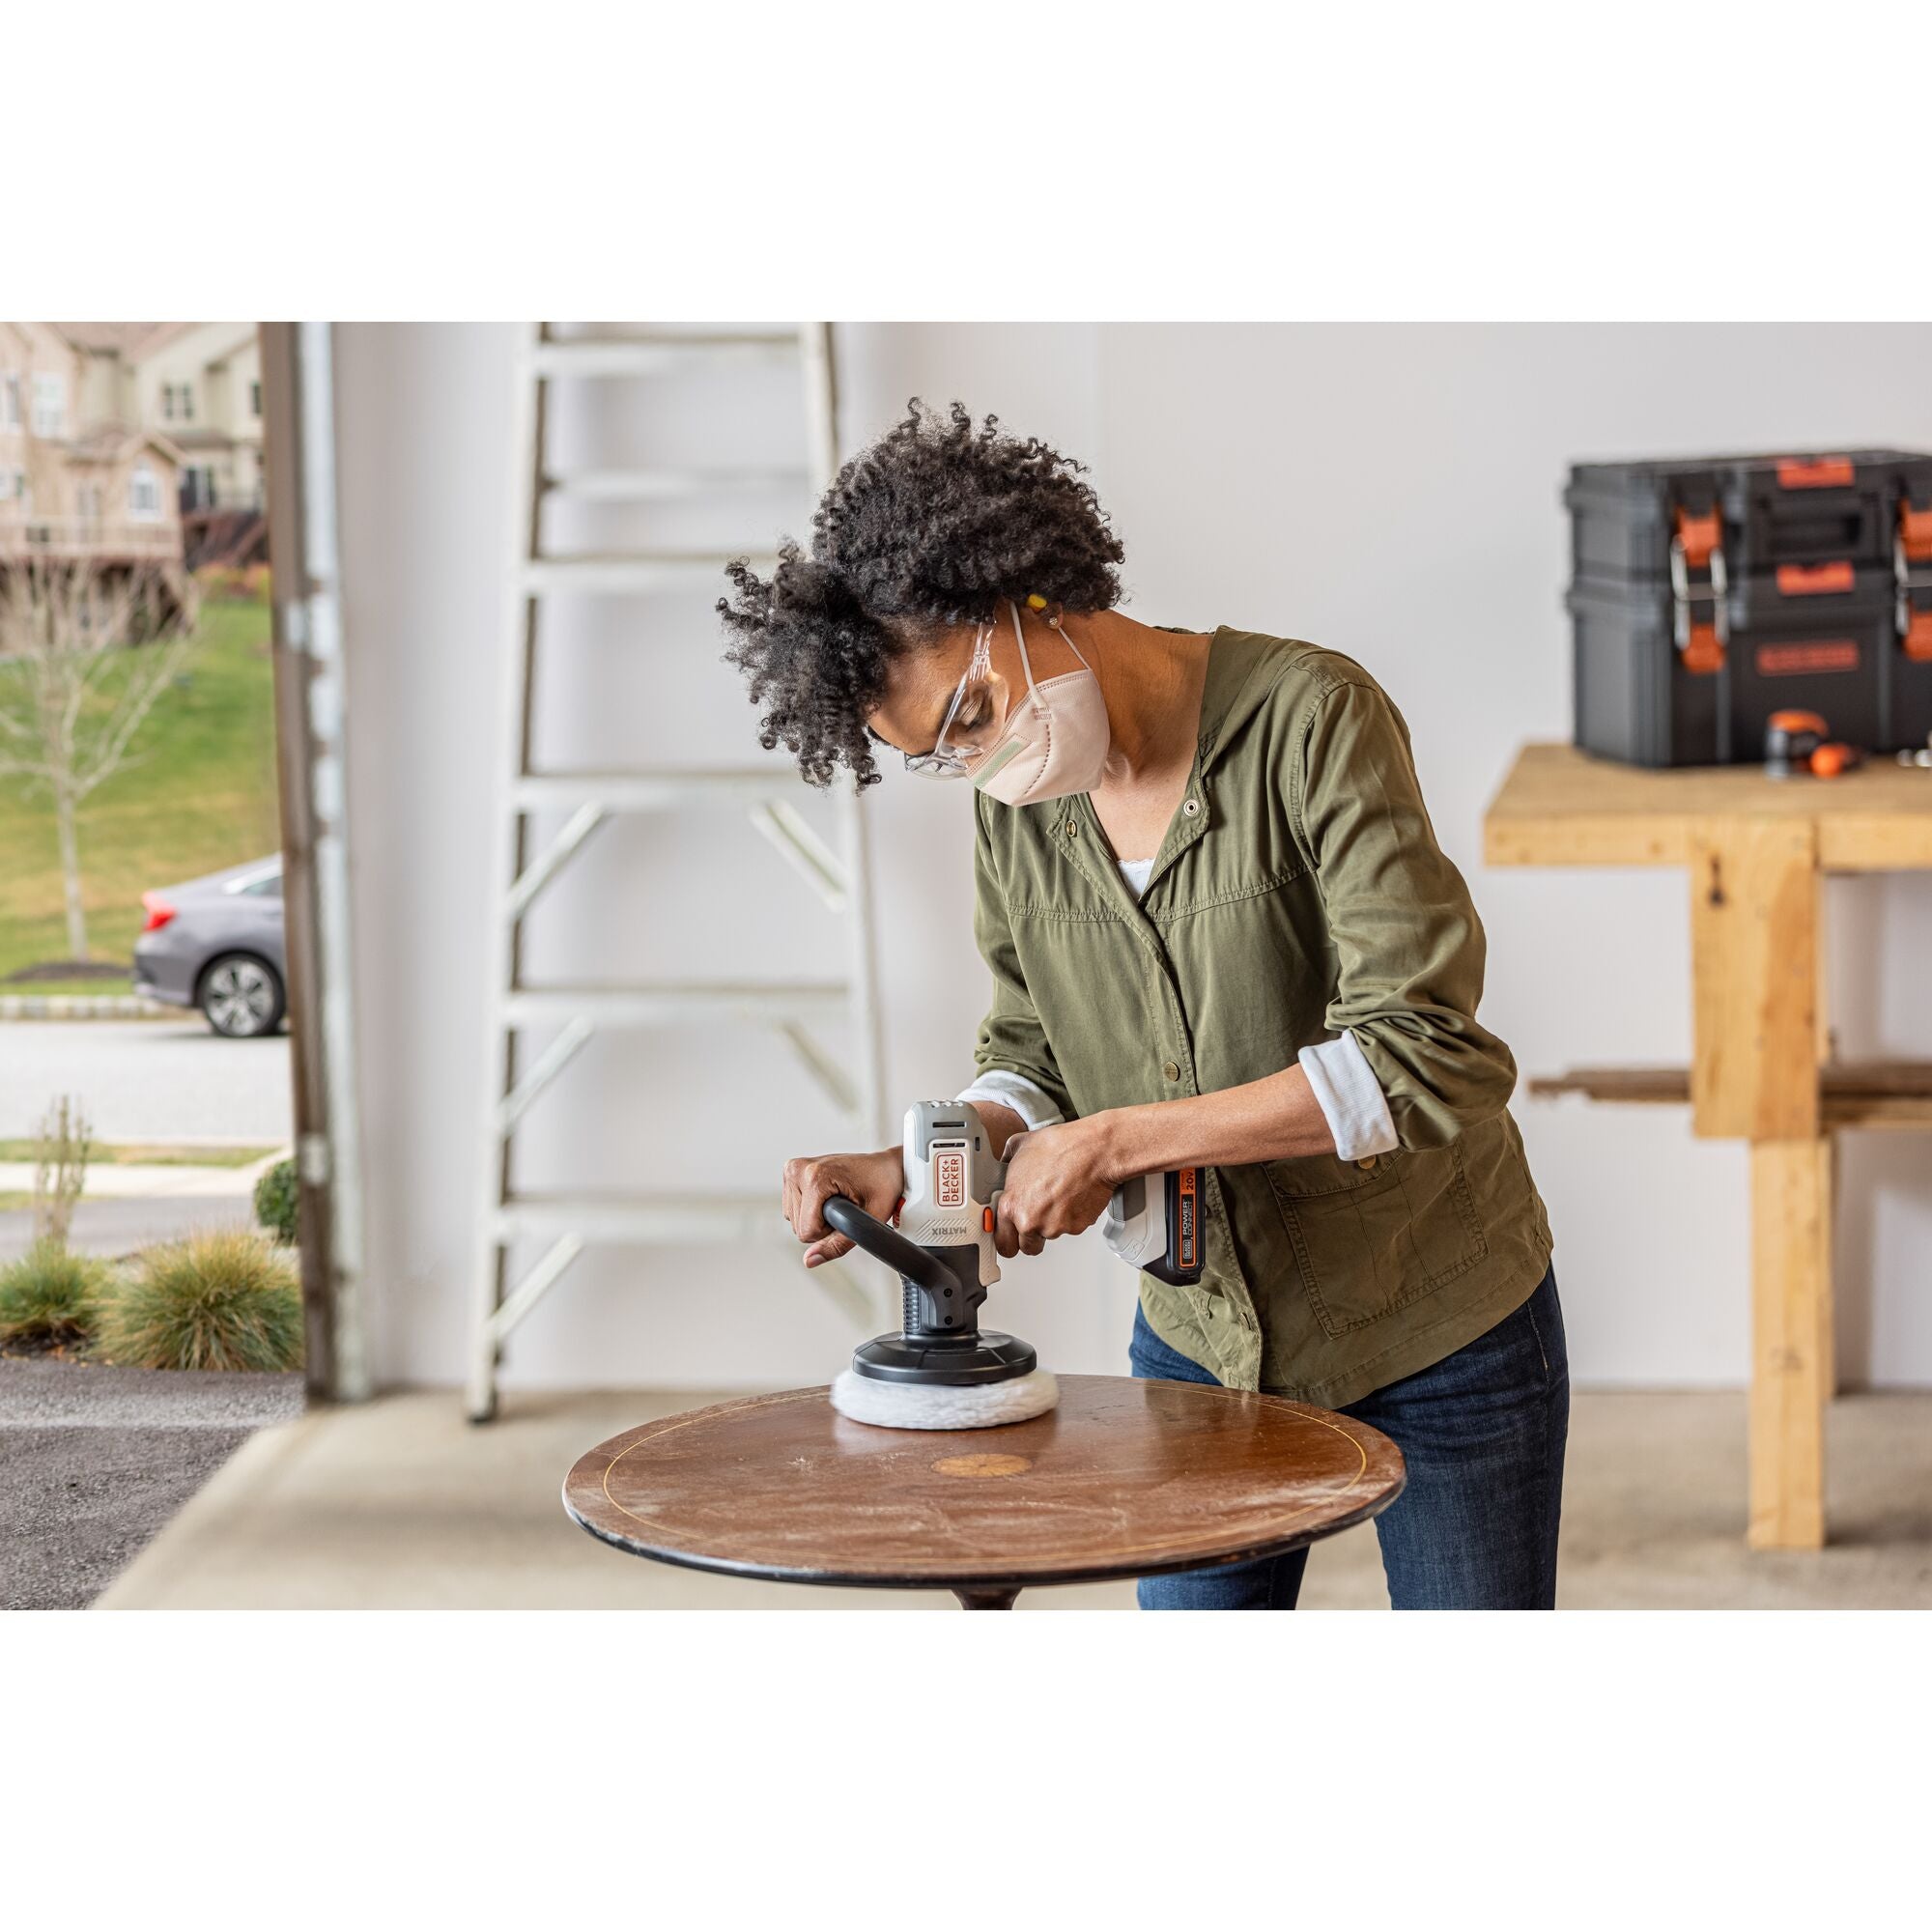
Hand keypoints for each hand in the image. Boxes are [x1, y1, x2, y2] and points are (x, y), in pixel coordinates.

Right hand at [782, 1146, 904, 1268]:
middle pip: (798, 1227)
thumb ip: (837, 1245)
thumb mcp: (867, 1221)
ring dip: (816, 1218)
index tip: (848, 1215)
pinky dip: (810, 1210)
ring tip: (838, 1200)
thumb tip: (809, 1261)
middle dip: (823, 1225)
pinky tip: (827, 1197)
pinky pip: (793, 1210)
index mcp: (815, 1176)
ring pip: (793, 1220)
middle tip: (846, 1207)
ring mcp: (793, 1169)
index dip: (829, 1233)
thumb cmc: (882, 1186)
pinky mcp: (791, 1173)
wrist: (885, 1167)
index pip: (806, 1231)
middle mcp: (799, 1169)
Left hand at [994, 1118, 1117, 1259]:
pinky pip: (1070, 1228)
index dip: (1008, 1237)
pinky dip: (1072, 1216)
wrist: (1093, 1152)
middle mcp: (1030, 1221)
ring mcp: (1054, 1227)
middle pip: (1026, 1247)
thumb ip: (1007, 1160)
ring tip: (1058, 1194)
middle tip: (1038, 1218)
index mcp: (1011, 1205)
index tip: (1012, 1234)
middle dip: (1030, 1237)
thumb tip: (1004, 1160)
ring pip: (1050, 1235)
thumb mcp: (1020, 1146)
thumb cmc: (1061, 1147)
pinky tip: (1072, 1195)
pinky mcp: (1075, 1227)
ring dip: (1053, 1222)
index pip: (1002, 1241)